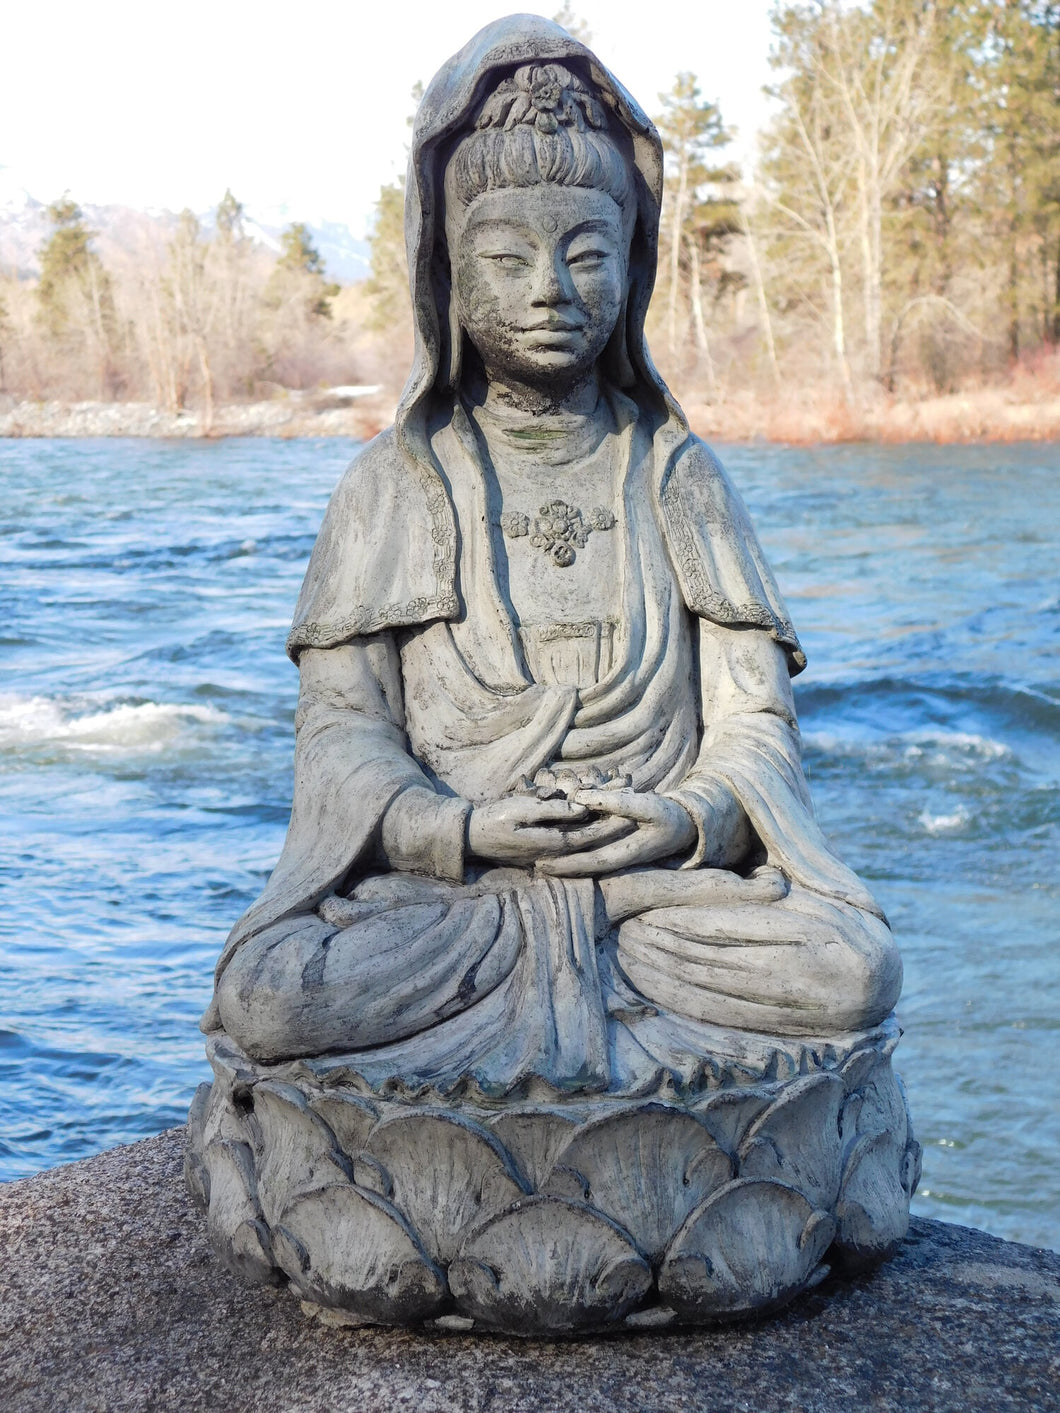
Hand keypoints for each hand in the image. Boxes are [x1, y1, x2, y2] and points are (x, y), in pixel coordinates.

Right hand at [467, 796, 630, 866]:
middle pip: (593, 838)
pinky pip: (573, 837)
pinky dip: (587, 825)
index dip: (613, 821)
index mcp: (553, 843)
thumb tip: (583, 808)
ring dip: (603, 823)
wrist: (472, 837)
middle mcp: (556, 851)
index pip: (592, 834)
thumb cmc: (494, 820)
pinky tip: (597, 815)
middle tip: (637, 805)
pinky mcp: (546, 847)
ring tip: (624, 808)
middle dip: (615, 822)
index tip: (633, 808)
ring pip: (585, 837)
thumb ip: (553, 810)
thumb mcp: (522, 810)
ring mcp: (551, 851)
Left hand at [536, 788, 696, 876]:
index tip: (542, 863)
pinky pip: (591, 849)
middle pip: (582, 864)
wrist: (684, 825)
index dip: (565, 864)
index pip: (589, 863)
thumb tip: (579, 798)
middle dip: (557, 865)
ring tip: (537, 856)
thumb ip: (613, 802)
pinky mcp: (615, 846)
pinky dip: (574, 849)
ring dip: (562, 858)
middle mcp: (617, 857)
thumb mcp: (644, 805)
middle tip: (530, 863)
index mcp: (625, 853)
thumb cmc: (666, 815)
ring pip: (585, 858)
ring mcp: (616, 853)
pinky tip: (557, 844)